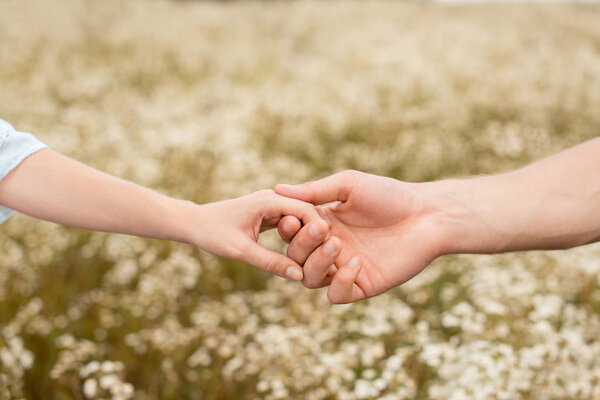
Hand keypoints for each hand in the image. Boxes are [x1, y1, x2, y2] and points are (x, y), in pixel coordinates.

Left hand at [189, 189, 329, 280]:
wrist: (193, 224)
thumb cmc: (212, 234)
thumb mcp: (240, 251)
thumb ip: (270, 262)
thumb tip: (298, 276)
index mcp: (268, 201)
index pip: (305, 209)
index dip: (321, 229)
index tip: (333, 249)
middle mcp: (272, 199)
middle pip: (306, 212)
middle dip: (319, 232)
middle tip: (335, 253)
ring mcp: (271, 206)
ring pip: (299, 218)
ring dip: (310, 235)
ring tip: (326, 254)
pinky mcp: (268, 214)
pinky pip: (290, 223)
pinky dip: (299, 236)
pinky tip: (309, 252)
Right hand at [275, 170, 451, 302]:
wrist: (427, 215)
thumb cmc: (389, 195)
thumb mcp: (348, 185)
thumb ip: (314, 191)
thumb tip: (277, 189)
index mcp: (323, 224)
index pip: (292, 233)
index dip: (287, 229)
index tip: (291, 219)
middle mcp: (329, 248)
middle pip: (296, 258)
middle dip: (304, 245)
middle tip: (323, 230)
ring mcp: (344, 268)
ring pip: (310, 279)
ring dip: (318, 263)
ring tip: (338, 245)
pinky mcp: (363, 285)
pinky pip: (337, 295)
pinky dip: (339, 283)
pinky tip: (356, 263)